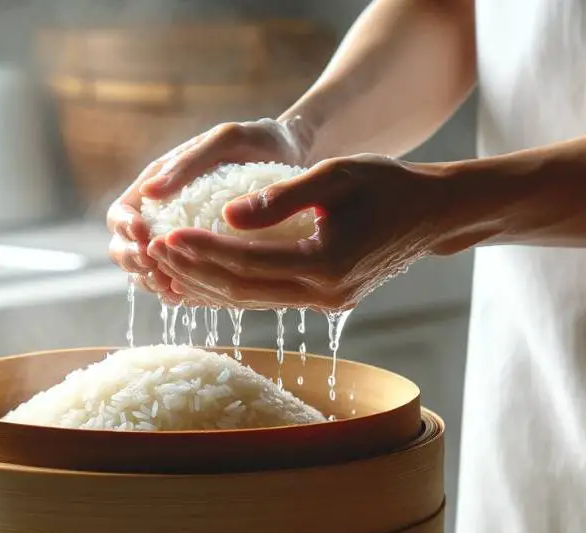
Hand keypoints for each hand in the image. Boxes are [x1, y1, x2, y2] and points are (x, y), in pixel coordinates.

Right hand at [106, 116, 315, 294]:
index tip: (144, 235)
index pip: (120, 214)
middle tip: (156, 267)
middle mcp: (164, 216)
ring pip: (147, 272)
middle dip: (133, 261)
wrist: (293, 159)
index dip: (123, 229)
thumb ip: (187, 163)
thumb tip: (148, 193)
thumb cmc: (258, 142)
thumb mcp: (225, 141)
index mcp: (158, 187)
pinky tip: (190, 296)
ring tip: (172, 285)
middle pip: (124, 249)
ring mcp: (182, 241)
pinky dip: (178, 293)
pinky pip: (181, 283)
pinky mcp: (205, 259)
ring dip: (152, 282)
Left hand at [147, 155, 470, 310]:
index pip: (248, 262)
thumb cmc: (386, 184)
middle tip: (154, 251)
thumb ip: (282, 196)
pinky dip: (231, 290)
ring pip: (252, 301)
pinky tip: (201, 278)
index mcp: (327, 264)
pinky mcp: (324, 303)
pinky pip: (266, 299)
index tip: (167, 235)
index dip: (204, 251)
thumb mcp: (336, 175)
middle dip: (194, 271)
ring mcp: (325, 304)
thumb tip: (227, 214)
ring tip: (167, 264)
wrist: (432, 215)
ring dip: (206, 284)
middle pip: (243, 290)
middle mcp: (324, 294)